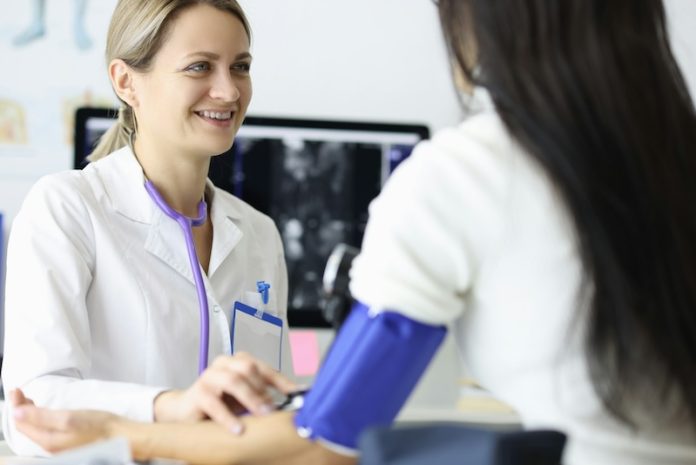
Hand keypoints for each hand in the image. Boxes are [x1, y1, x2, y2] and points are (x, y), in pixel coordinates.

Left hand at [10, 389, 121, 453]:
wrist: (122, 436)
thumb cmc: (100, 427)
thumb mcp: (69, 418)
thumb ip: (42, 417)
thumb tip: (17, 412)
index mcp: (48, 440)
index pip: (22, 422)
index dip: (17, 405)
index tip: (17, 389)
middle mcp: (51, 445)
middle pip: (28, 427)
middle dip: (21, 408)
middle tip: (20, 392)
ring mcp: (60, 445)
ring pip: (37, 428)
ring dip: (31, 413)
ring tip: (29, 399)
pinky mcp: (68, 441)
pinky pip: (47, 430)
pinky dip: (41, 418)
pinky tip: (45, 412)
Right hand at [154, 352, 296, 433]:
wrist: (187, 412)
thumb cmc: (221, 403)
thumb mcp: (245, 400)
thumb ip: (263, 398)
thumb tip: (290, 406)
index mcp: (238, 362)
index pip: (264, 368)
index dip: (281, 381)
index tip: (296, 395)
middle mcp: (224, 364)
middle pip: (248, 368)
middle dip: (263, 390)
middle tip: (273, 409)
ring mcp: (209, 376)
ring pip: (233, 380)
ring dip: (251, 398)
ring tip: (261, 415)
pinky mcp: (197, 393)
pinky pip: (214, 403)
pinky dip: (228, 417)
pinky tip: (238, 429)